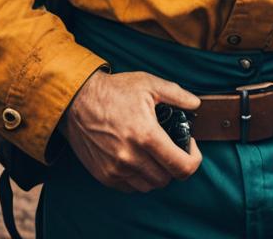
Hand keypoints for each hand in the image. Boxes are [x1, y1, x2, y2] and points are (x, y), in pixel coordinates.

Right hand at [59, 68, 202, 192]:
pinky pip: (131, 187)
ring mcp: (117, 169)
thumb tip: (195, 103)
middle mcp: (131, 157)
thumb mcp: (148, 84)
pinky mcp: (105, 175)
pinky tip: (139, 158)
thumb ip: (176, 94)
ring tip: (155, 152)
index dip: (194, 159)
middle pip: (167, 178)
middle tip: (172, 147)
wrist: (77, 101)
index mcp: (146, 135)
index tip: (191, 147)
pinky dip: (140, 177)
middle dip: (176, 163)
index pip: (182, 166)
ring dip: (158, 173)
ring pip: (150, 186)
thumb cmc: (113, 91)